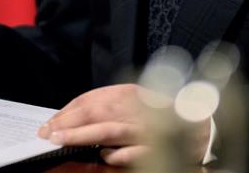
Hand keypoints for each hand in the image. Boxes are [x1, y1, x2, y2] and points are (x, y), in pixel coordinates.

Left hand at [36, 84, 210, 166]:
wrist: (200, 127)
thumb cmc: (162, 115)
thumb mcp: (134, 102)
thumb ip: (109, 107)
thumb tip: (73, 120)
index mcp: (129, 92)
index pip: (91, 99)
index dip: (68, 111)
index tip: (50, 123)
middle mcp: (136, 107)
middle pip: (96, 112)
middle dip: (69, 122)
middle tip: (48, 132)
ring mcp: (146, 128)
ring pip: (108, 130)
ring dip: (82, 136)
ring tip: (62, 140)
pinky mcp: (155, 148)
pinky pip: (128, 152)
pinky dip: (113, 155)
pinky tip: (102, 156)